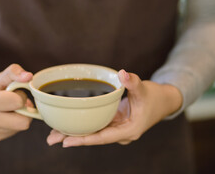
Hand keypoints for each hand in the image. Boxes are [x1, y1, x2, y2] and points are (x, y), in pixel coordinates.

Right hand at [0, 64, 33, 141]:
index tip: (14, 92)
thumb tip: (29, 76)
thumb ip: (14, 72)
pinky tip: (6, 116)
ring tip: (9, 108)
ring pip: (20, 127)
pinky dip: (14, 123)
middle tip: (15, 102)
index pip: (18, 102)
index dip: (20, 96)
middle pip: (23, 122)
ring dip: (20, 116)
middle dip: (23, 110)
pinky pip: (14, 132)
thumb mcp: (0, 76)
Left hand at [46, 69, 182, 146]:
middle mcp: (121, 133)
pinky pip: (96, 127)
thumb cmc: (154, 97)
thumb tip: (123, 73)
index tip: (67, 142)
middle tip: (51, 140)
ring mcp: (117, 129)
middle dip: (73, 139)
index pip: (103, 137)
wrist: (163, 101)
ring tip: (53, 135)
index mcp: (129, 130)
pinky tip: (68, 125)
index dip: (85, 140)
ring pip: (93, 134)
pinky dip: (82, 126)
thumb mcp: (144, 89)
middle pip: (94, 138)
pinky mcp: (114, 123)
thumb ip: (133, 82)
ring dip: (75, 134)